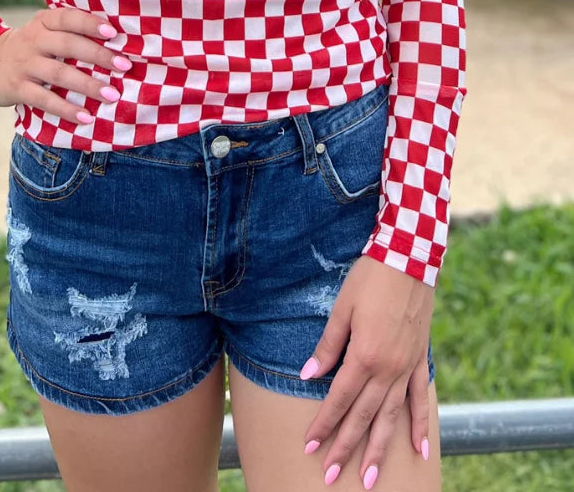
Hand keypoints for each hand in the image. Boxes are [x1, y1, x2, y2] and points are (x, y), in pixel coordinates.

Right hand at [0, 8, 130, 124]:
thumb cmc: (30, 46)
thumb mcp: (42, 30)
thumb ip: (69, 31)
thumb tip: (116, 41)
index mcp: (43, 22)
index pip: (68, 18)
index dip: (90, 23)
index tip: (113, 32)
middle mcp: (34, 40)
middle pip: (68, 44)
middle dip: (98, 55)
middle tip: (124, 65)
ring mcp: (25, 65)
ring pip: (59, 73)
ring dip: (87, 85)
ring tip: (112, 95)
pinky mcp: (18, 88)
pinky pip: (44, 99)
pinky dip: (65, 108)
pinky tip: (85, 117)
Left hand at [300, 255, 433, 487]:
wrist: (409, 258)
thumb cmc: (370, 279)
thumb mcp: (342, 309)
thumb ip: (328, 346)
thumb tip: (308, 376)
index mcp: (364, 356)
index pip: (339, 400)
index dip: (324, 425)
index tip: (311, 447)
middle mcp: (387, 369)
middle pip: (363, 417)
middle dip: (346, 448)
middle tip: (330, 476)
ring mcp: (407, 367)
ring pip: (391, 417)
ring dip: (378, 449)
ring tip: (369, 478)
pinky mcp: (420, 360)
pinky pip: (420, 399)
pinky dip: (419, 426)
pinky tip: (419, 451)